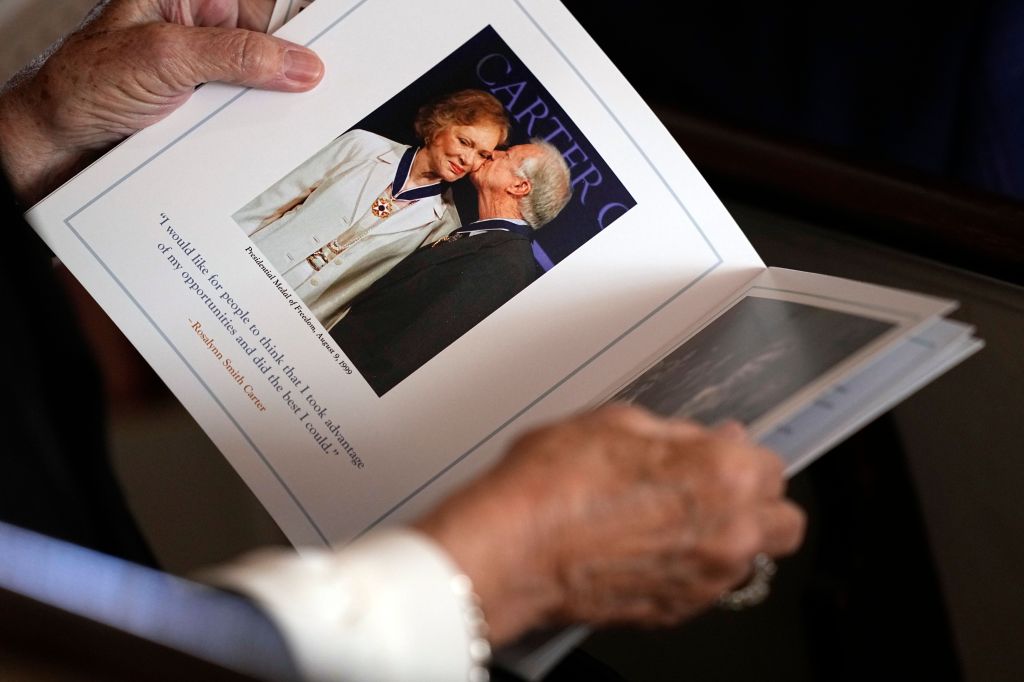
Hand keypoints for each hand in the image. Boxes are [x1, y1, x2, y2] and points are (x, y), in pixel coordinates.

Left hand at [0, 0, 323, 203]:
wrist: (50, 146)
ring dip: (268, 108)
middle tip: (310, 90)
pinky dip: (253, 133)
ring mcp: (199, 73)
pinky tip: (253, 142)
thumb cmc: (80, 84)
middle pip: (266, 44)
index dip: (296, 24)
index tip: (332, 43)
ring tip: (263, 122)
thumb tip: (299, 64)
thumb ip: (235, 55)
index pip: (259, 4)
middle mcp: (194, 29)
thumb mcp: (165, 57)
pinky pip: (243, 118)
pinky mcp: (201, 110)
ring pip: (258, 86)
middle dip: (286, 71)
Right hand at [416, 404, 804, 645]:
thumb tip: (705, 438)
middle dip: (757, 505)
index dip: (740, 456)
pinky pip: (706, 589)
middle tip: (715, 491)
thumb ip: (679, 433)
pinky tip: (647, 548)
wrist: (510, 551)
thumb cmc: (551, 486)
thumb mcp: (616, 422)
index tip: (719, 455)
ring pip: (749, 560)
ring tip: (670, 521)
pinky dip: (689, 570)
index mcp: (723, 473)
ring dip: (726, 540)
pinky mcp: (675, 613)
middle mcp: (728, 532)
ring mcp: (705, 580)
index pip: (773, 466)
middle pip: (784, 523)